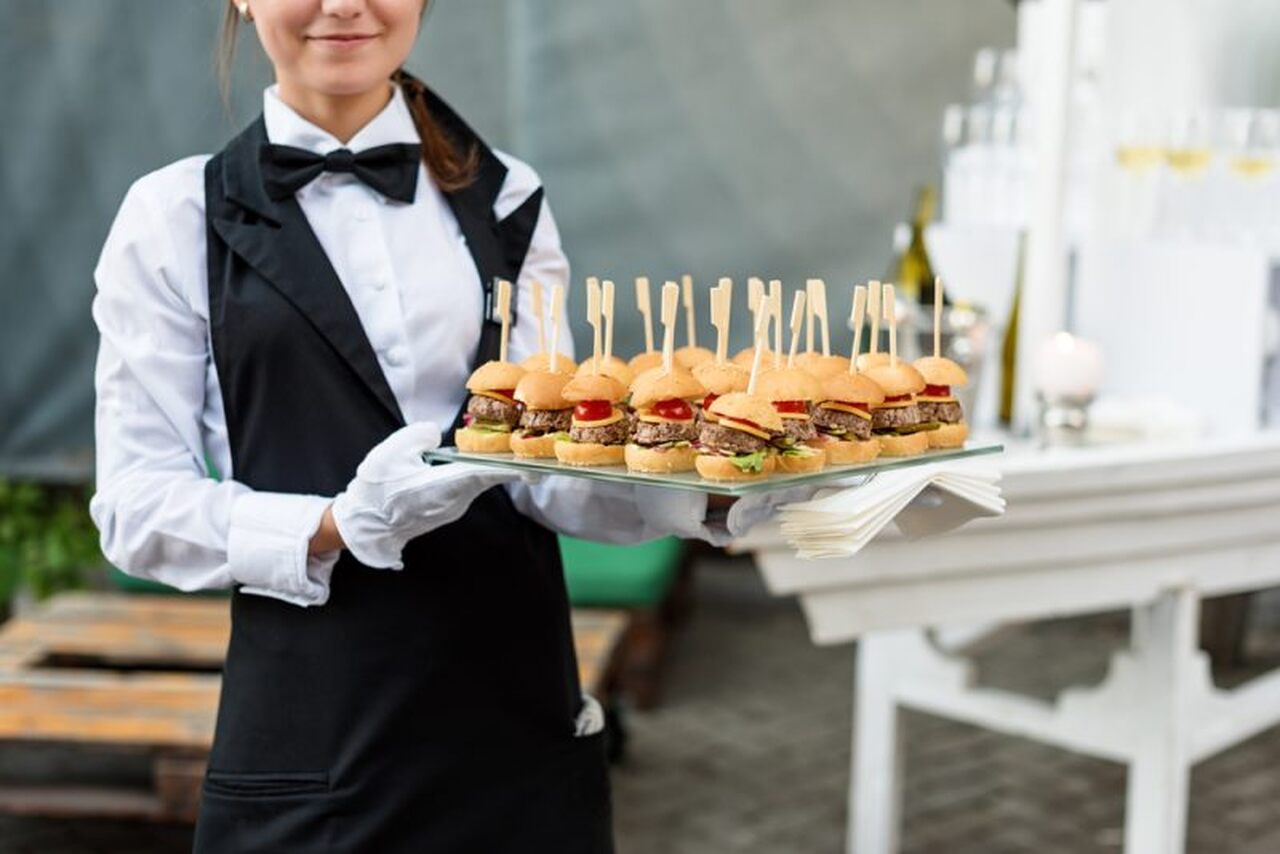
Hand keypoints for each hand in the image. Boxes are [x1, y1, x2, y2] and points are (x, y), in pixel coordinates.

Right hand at [330, 422, 523, 568]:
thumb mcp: (391, 451)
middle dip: (507, 461)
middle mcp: (455, 501)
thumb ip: (419, 435)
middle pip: (488, 476)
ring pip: (476, 482)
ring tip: (499, 446)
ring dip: (486, 465)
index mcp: (445, 486)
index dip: (513, 468)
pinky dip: (472, 474)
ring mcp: (452, 508)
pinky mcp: (446, 511)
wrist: (363, 525)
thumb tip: (436, 433)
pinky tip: (470, 461)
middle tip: (529, 446)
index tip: (536, 465)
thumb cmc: (376, 489)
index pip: (487, 474)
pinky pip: (465, 488)